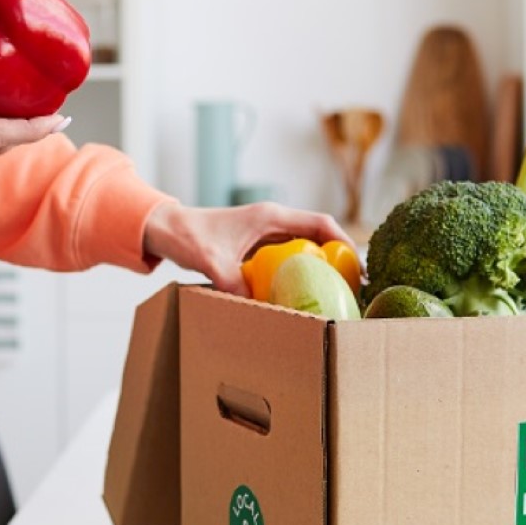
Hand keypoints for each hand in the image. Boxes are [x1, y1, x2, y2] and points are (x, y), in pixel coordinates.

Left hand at [142, 202, 352, 296]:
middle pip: (319, 236)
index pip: (320, 223)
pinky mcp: (256, 245)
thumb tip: (255, 307)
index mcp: (270, 216)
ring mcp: (265, 233)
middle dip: (340, 258)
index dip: (344, 242)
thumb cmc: (188, 236)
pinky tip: (303, 294)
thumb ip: (233, 282)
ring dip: (322, 265)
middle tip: (355, 286)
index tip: (359, 266)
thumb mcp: (212, 262)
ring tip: (337, 292)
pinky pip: (288, 257)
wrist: (166, 228)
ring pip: (305, 247)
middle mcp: (272, 221)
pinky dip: (300, 271)